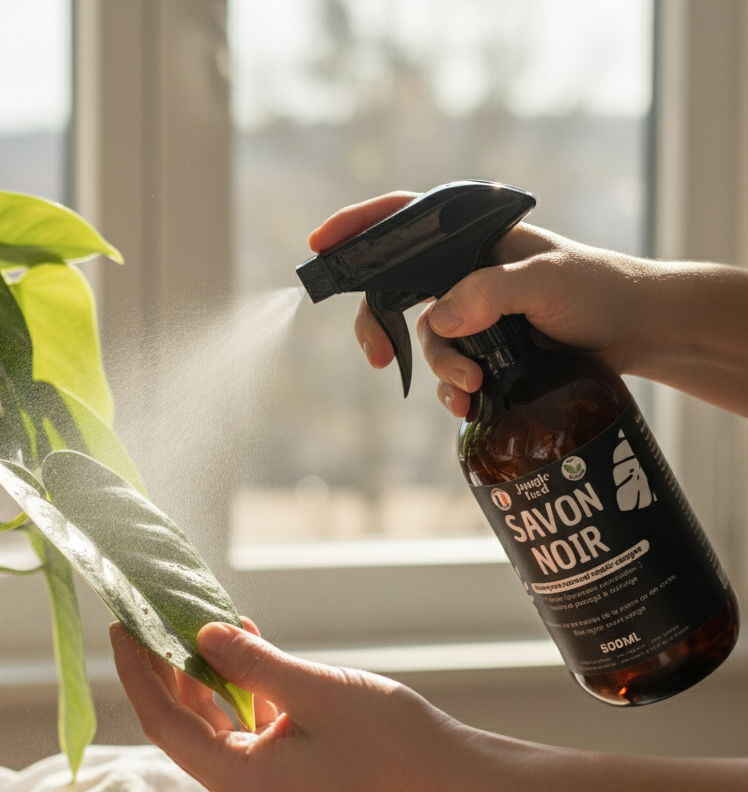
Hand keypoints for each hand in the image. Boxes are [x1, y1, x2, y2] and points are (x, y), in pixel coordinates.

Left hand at [109, 619, 470, 791]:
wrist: (451, 783)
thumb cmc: (390, 742)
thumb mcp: (314, 691)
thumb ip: (253, 664)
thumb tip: (203, 634)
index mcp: (241, 781)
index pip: (166, 722)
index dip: (138, 673)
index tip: (121, 627)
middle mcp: (244, 791)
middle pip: (185, 723)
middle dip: (168, 668)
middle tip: (151, 616)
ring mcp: (266, 787)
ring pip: (216, 724)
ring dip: (207, 674)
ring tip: (197, 622)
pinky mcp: (288, 776)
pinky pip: (247, 729)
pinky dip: (240, 689)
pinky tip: (245, 646)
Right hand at [309, 192, 650, 415]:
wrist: (636, 332)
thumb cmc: (598, 288)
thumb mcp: (547, 282)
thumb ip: (491, 293)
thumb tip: (438, 321)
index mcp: (472, 235)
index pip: (403, 219)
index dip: (358, 229)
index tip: (321, 248)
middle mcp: (463, 270)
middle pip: (394, 289)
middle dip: (380, 326)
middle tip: (377, 356)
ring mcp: (470, 311)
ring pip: (424, 340)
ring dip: (438, 369)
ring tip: (468, 389)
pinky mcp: (482, 349)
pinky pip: (445, 371)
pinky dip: (449, 391)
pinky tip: (466, 405)